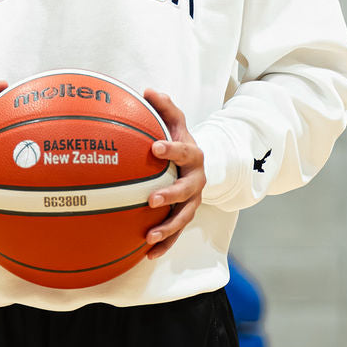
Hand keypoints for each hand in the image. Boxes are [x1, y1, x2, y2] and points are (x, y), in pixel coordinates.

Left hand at [143, 88, 205, 259]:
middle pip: (187, 190)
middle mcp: (197, 180)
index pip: (183, 151)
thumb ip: (164, 107)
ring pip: (183, 217)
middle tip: (150, 200)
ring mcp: (193, 201)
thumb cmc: (179, 141)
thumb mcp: (176, 122)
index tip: (154, 148)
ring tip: (149, 238)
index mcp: (193, 155)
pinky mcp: (186, 216)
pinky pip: (177, 233)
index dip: (171, 149)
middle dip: (170, 195)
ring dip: (168, 229)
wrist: (200, 165)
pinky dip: (165, 245)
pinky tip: (147, 255)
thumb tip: (147, 90)